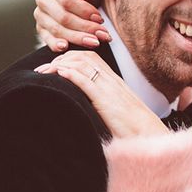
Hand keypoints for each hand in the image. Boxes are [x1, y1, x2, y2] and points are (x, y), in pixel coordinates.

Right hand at [34, 0, 111, 52]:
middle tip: (103, 35)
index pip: (67, 0)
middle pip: (63, 18)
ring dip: (78, 38)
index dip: (84, 11)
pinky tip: (66, 47)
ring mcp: (40, 15)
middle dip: (85, 28)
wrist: (85, 2)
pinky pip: (47, 40)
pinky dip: (56, 45)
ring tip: (95, 42)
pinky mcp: (41, 29)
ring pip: (57, 30)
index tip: (100, 19)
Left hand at [35, 51, 168, 138]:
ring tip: (44, 71)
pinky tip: (58, 73)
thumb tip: (90, 107)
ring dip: (59, 65)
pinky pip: (86, 80)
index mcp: (113, 81)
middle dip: (60, 58)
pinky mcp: (105, 99)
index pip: (90, 57)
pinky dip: (70, 74)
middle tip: (43, 69)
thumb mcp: (118, 110)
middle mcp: (110, 80)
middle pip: (83, 56)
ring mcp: (108, 88)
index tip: (54, 65)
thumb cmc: (134, 128)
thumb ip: (104, 103)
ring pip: (81, 64)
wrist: (148, 135)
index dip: (69, 57)